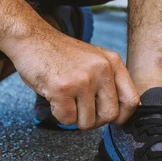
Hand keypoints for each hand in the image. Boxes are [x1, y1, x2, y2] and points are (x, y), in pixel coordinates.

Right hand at [10, 30, 139, 129]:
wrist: (30, 39)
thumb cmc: (59, 54)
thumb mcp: (93, 60)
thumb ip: (109, 81)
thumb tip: (125, 110)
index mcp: (112, 62)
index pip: (131, 101)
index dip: (121, 116)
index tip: (109, 117)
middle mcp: (101, 70)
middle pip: (110, 115)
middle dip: (94, 120)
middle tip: (81, 111)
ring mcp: (83, 79)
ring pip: (87, 122)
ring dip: (74, 118)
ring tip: (65, 100)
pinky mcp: (63, 88)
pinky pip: (67, 119)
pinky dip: (59, 115)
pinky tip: (54, 99)